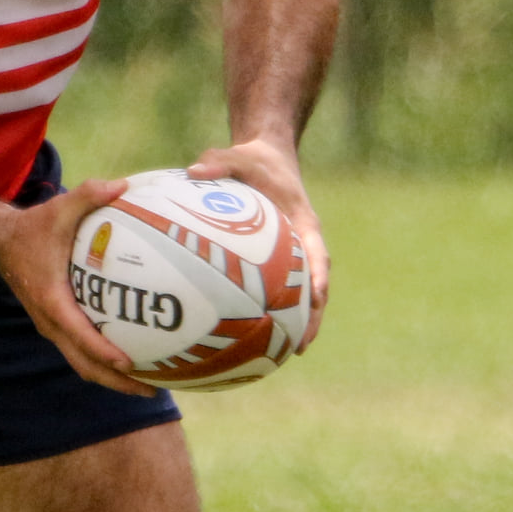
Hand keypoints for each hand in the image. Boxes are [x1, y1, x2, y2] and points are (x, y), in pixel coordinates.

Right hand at [0, 177, 159, 397]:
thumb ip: (89, 194)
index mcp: (51, 300)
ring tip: (151, 386)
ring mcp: (54, 329)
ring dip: (114, 381)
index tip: (128, 363)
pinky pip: (84, 353)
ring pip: (83, 365)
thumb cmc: (34, 228)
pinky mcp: (60, 327)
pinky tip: (137, 361)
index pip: (78, 333)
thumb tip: (124, 185)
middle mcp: (52, 322)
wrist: (2, 244)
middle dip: (116, 382)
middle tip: (152, 389)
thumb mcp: (59, 208)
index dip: (102, 351)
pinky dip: (107, 364)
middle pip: (84, 365)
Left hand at [187, 135, 329, 349]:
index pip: (318, 253)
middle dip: (311, 317)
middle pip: (315, 286)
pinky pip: (275, 288)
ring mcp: (292, 254)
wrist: (268, 157)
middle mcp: (302, 242)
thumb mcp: (239, 155)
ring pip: (298, 294)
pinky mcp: (277, 261)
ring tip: (281, 356)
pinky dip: (268, 310)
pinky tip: (248, 335)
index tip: (317, 300)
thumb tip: (194, 171)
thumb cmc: (255, 159)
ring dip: (294, 323)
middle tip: (300, 346)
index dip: (318, 278)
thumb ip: (220, 161)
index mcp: (303, 221)